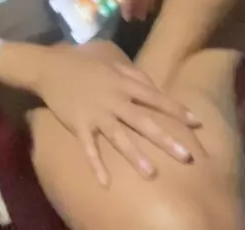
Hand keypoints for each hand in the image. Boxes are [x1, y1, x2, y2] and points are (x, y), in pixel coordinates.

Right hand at [35, 42, 199, 186]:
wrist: (49, 67)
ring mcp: (96, 113)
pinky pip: (89, 147)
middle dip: (164, 138)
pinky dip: (96, 164)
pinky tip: (105, 182)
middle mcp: (113, 99)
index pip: (154, 97)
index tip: (195, 122)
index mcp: (122, 83)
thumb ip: (133, 73)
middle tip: (185, 156)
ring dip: (134, 155)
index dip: (175, 109)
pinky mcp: (79, 124)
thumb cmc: (83, 63)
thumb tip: (154, 87)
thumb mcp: (110, 62)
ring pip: (118, 136)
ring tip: (151, 173)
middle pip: (142, 121)